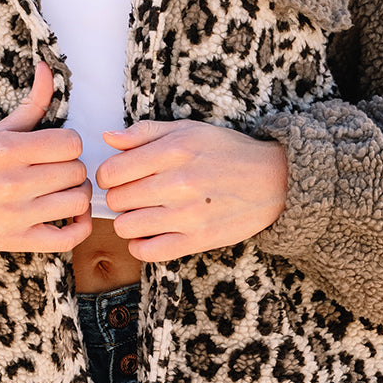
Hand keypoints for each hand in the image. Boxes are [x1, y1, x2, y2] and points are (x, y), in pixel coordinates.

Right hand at [0, 61, 91, 252]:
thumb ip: (30, 104)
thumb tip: (47, 68)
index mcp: (7, 149)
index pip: (71, 143)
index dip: (69, 145)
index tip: (56, 150)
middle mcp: (13, 182)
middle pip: (76, 171)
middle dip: (71, 169)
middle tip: (57, 171)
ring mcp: (15, 215)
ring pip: (77, 201)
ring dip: (77, 195)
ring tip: (62, 191)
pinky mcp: (15, 241)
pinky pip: (67, 239)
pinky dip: (79, 227)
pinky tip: (70, 216)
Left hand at [97, 119, 287, 262]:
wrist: (274, 180)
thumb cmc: (228, 152)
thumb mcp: (188, 130)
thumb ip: (145, 133)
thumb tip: (107, 138)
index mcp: (173, 151)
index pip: (111, 172)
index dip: (108, 175)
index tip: (119, 177)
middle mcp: (178, 183)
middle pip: (117, 200)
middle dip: (120, 197)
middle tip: (135, 194)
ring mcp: (187, 214)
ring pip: (126, 227)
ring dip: (129, 221)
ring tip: (143, 213)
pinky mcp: (197, 240)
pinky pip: (147, 251)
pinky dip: (140, 244)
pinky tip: (151, 233)